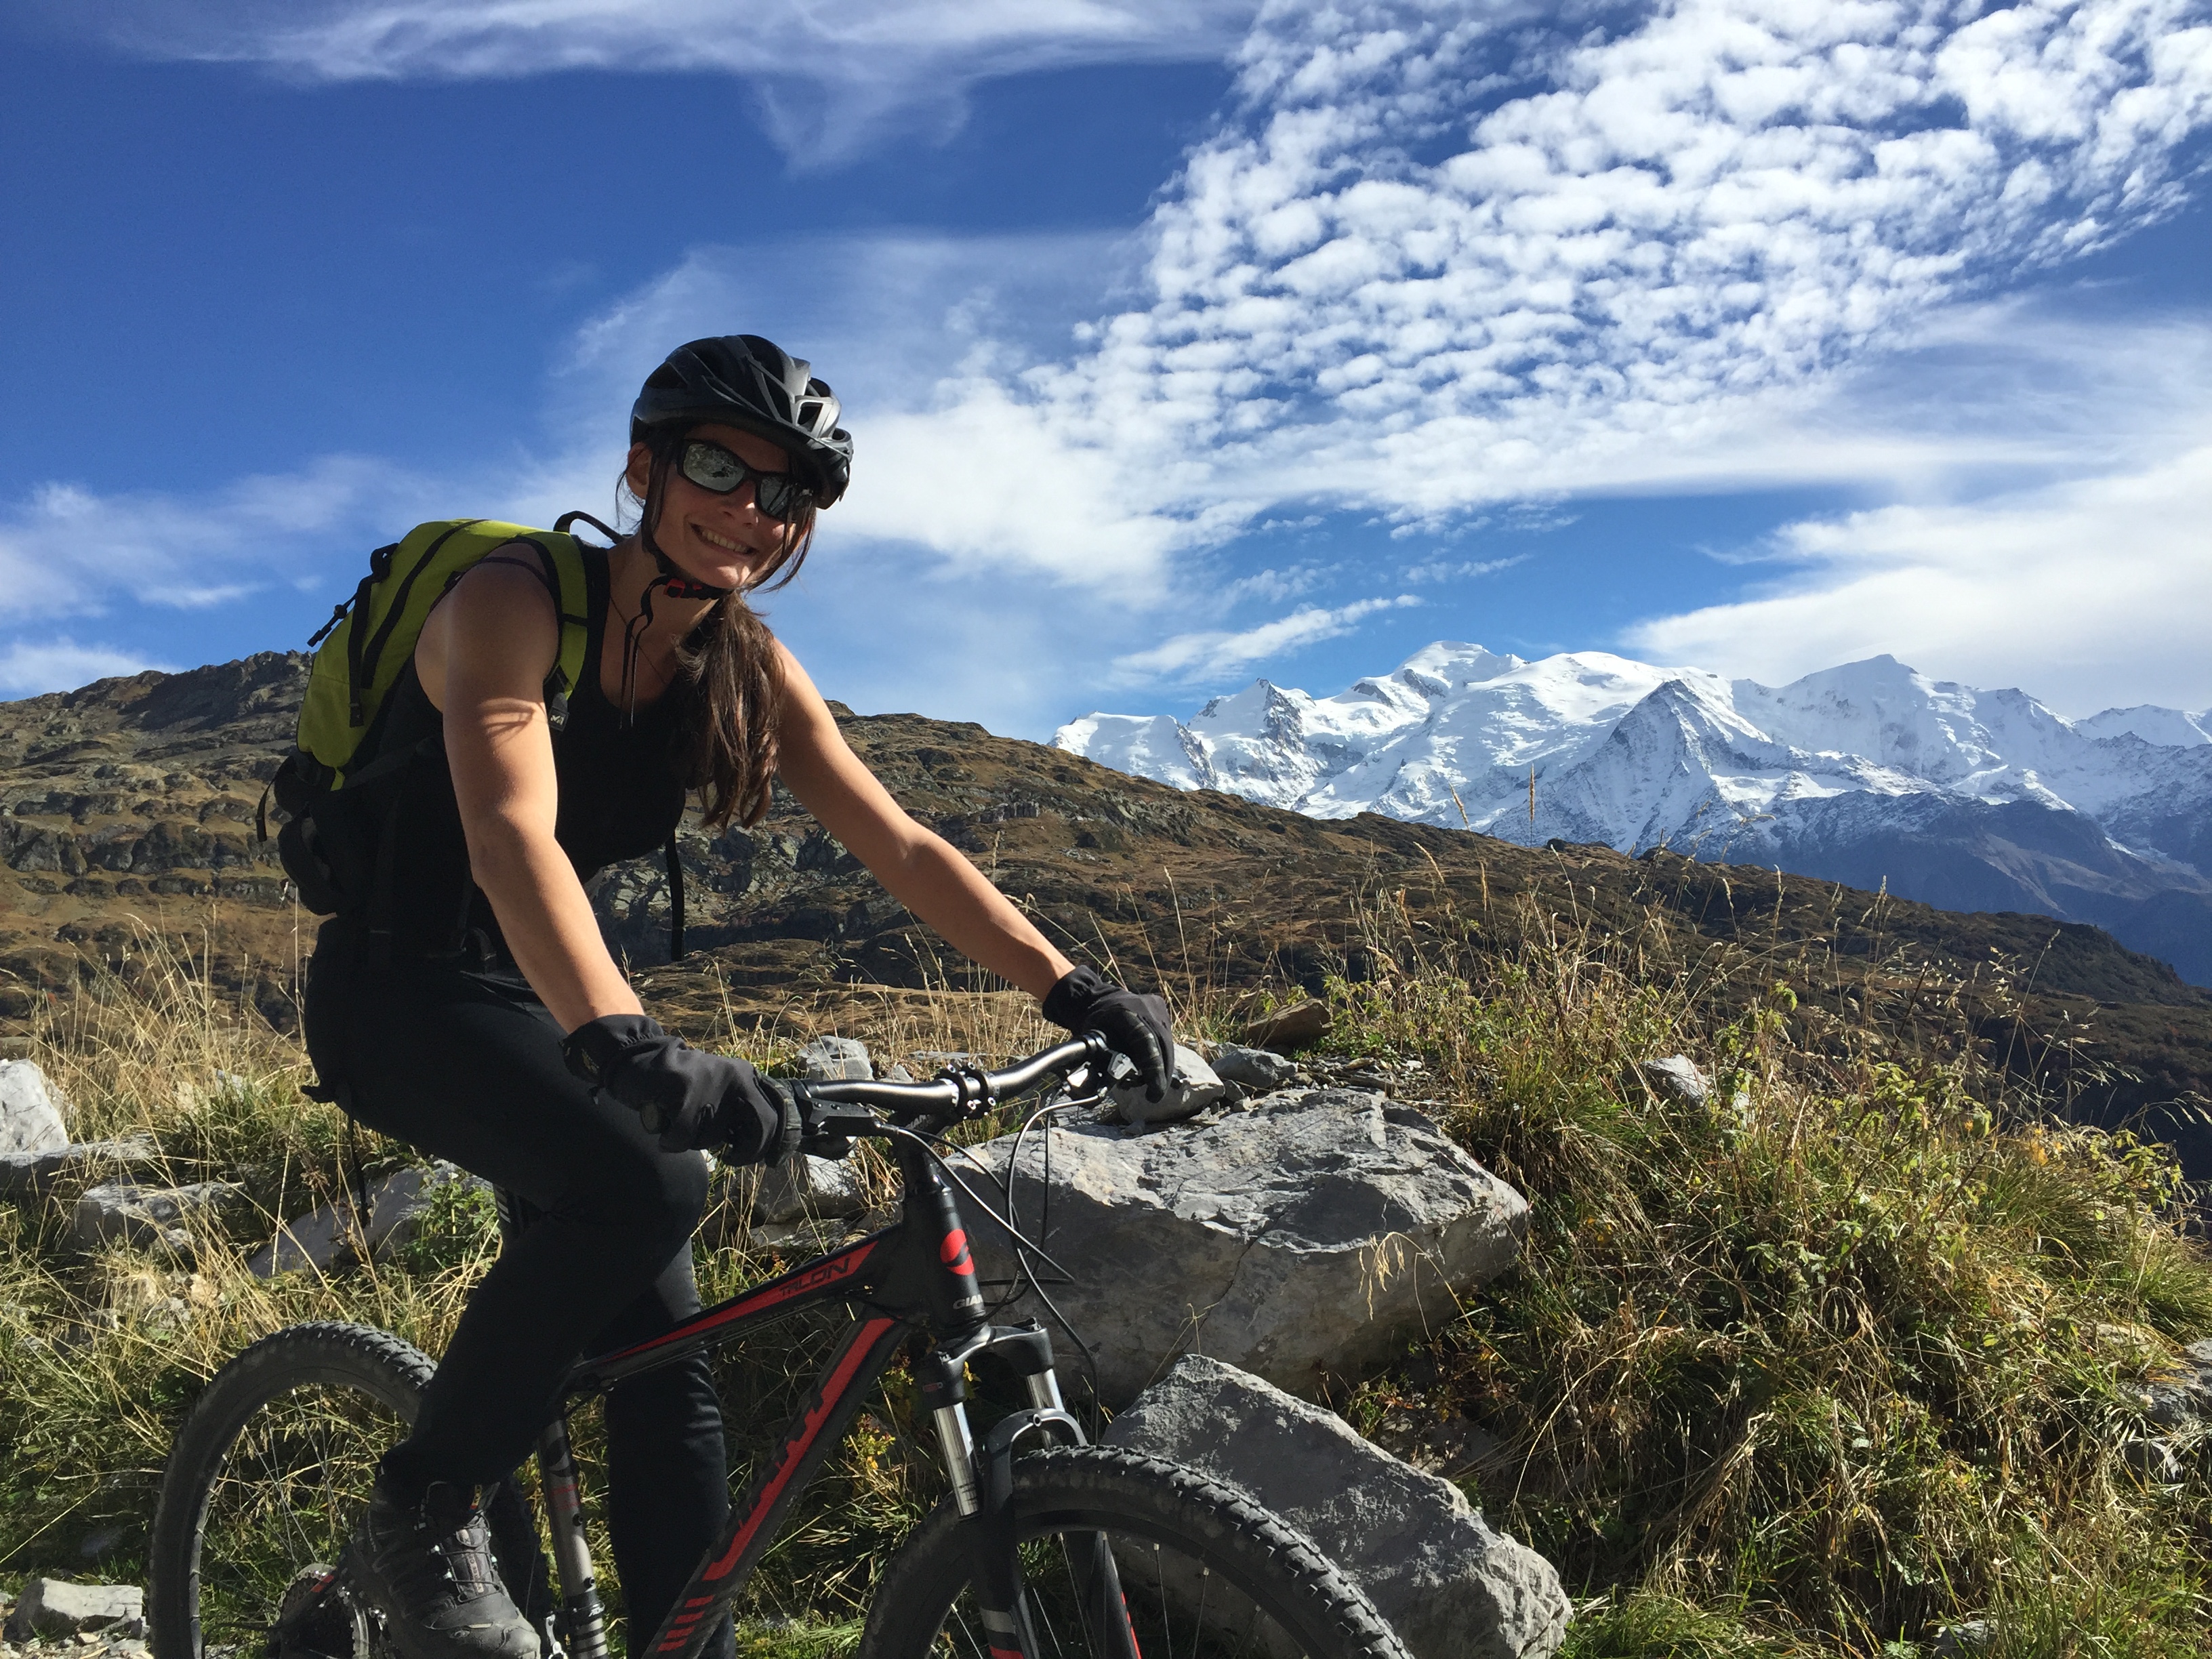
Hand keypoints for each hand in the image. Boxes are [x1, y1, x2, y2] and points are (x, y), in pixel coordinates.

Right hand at [562, 1014, 797, 1161]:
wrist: (641, 1060)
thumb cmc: (680, 1085)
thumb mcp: (718, 1092)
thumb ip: (737, 1113)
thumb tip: (757, 1149)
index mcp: (747, 1077)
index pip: (774, 1115)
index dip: (772, 1143)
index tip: (766, 1160)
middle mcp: (737, 1077)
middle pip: (762, 1127)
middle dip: (747, 1152)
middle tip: (728, 1158)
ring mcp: (712, 1082)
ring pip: (713, 1138)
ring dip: (693, 1142)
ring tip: (679, 1124)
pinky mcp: (685, 1089)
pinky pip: (684, 1137)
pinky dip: (671, 1141)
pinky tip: (665, 1131)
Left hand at [1042, 967, 1174, 1101]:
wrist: (1096, 996)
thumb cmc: (1091, 1023)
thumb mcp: (1089, 1040)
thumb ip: (1095, 1063)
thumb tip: (1093, 1095)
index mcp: (1122, 1012)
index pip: (1144, 1040)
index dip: (1152, 1066)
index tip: (1154, 1090)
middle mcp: (1144, 1006)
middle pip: (1161, 1044)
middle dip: (1161, 1073)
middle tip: (1155, 1095)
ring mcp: (1155, 1006)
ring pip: (1167, 1041)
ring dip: (1163, 1065)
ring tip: (1155, 1085)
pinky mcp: (1161, 1008)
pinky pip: (1166, 1035)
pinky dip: (1162, 1053)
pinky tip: (1155, 1067)